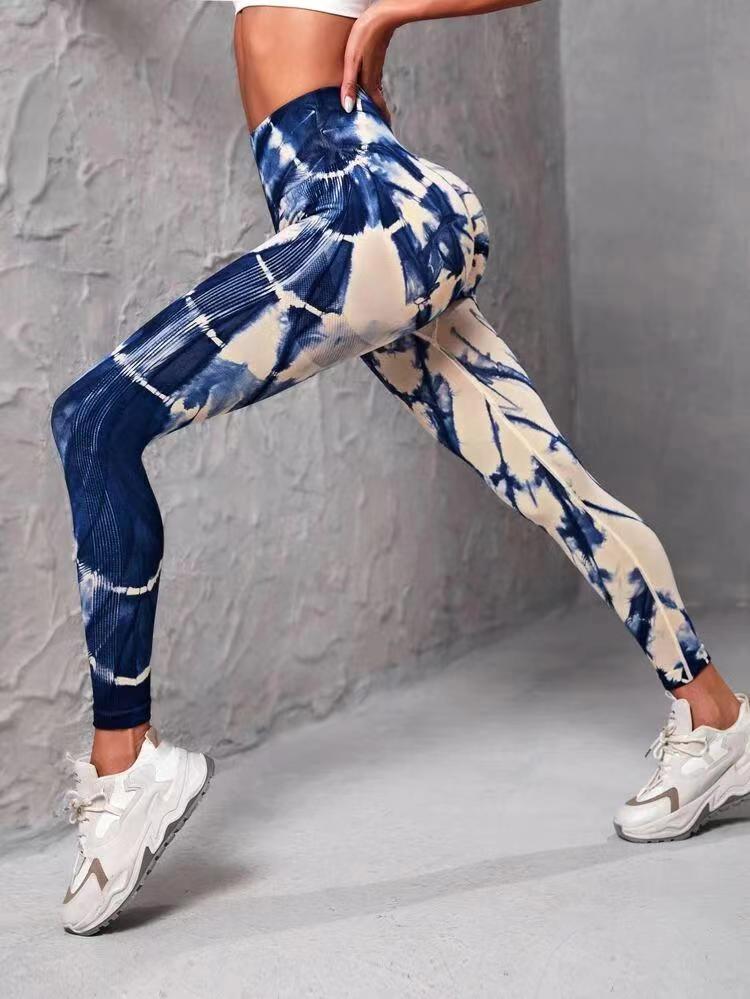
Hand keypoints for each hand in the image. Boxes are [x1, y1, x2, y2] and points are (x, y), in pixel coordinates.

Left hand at [340, 5, 398, 124]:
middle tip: (376, 133)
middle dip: (377, 119)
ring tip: (369, 118)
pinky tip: (365, 93)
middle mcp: (375, 79)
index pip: (377, 109)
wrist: (382, 15)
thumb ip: (349, 84)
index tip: (383, 136)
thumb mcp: (352, 60)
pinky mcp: (375, 62)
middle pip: (377, 104)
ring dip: (373, 106)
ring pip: (375, 94)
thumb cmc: (365, 35)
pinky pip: (374, 83)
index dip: (381, 123)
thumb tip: (348, 108)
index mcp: (370, 82)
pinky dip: (371, 93)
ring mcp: (376, 70)